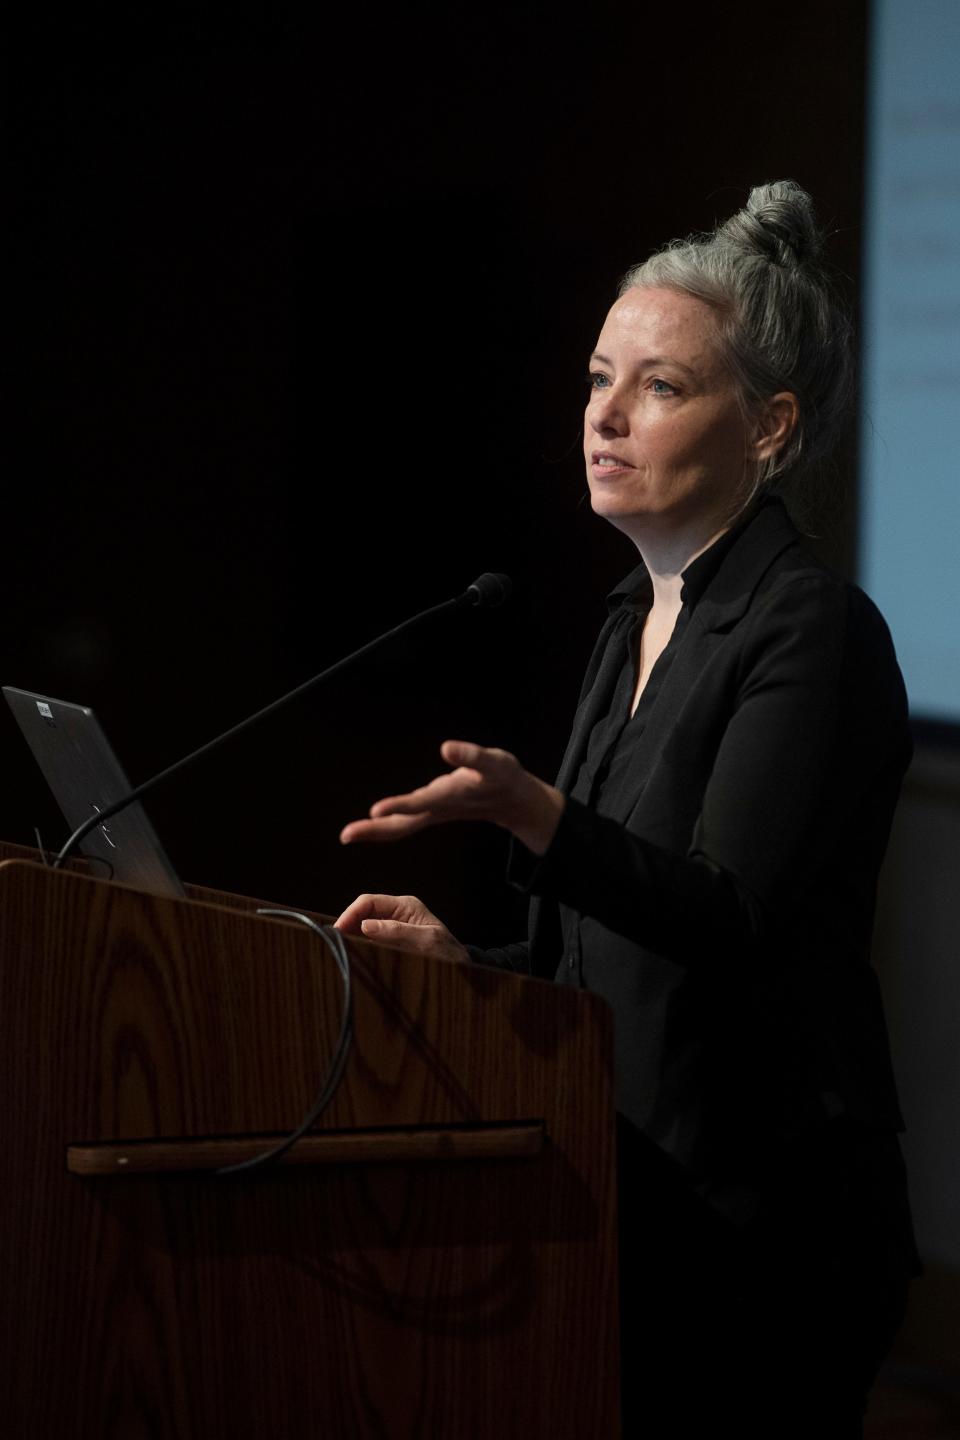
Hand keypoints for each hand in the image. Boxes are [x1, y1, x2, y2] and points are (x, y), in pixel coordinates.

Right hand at [334, 892, 469, 963]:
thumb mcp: (426, 941)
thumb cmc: (449, 953)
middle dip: (348, 924)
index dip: (350, 914)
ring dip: (353, 936)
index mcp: (406, 905)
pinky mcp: (392, 941)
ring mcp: (394, 927)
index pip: (369, 902)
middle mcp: (398, 913)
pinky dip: (360, 945)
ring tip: (342, 948)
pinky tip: (354, 954)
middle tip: (336, 942)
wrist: (463, 970)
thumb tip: (366, 925)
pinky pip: (371, 940)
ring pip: (364, 926)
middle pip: (363, 912)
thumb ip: (398, 932)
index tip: (338, 930)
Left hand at [338, 739, 564, 855]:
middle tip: (346, 835)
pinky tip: (369, 824)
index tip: (376, 811)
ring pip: (402, 825)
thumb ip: (472, 756)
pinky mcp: (434, 809)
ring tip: (348, 834)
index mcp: (452, 796)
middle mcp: (439, 808)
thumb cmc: (504, 776)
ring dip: (375, 830)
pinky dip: (386, 824)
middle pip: (404, 823)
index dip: (400, 806)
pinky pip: (405, 821)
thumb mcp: (495, 763)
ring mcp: (435, 811)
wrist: (514, 801)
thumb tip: (447, 748)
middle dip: (376, 829)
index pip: (422, 802)